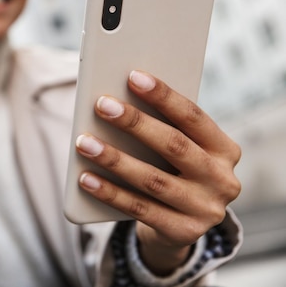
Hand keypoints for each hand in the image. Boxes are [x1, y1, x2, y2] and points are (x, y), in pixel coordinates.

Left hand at [76, 70, 240, 274]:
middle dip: (135, 123)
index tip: (133, 76)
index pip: (193, 116)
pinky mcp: (183, 232)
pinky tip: (85, 178)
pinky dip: (109, 192)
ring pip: (152, 180)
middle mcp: (222, 180)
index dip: (164, 96)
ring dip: (114, 159)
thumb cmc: (172, 170)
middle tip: (103, 105)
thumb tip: (119, 99)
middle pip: (173, 145)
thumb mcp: (178, 149)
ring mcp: (205, 210)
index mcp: (225, 149)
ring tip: (84, 141)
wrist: (181, 224)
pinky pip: (138, 209)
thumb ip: (161, 126)